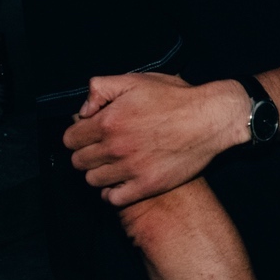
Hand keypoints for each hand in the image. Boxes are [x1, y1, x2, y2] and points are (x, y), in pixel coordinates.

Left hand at [64, 73, 250, 205]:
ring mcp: (131, 169)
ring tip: (112, 164)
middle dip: (85, 153)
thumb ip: (101, 89)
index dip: (77, 135)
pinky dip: (112, 192)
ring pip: (93, 180)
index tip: (88, 134)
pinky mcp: (146, 185)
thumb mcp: (135, 81)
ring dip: (98, 172)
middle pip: (79, 162)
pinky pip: (113, 198)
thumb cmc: (175, 98)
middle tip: (101, 148)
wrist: (209, 119)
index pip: (70, 139)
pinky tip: (120, 182)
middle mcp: (115, 147)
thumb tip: (83, 110)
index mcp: (109, 121)